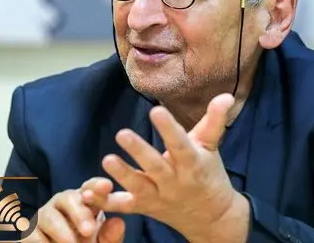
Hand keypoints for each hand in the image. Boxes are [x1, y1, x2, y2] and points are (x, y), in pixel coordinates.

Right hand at [28, 177, 124, 242]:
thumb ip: (110, 236)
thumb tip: (119, 222)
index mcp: (84, 203)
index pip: (90, 188)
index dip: (97, 185)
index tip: (107, 186)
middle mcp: (63, 205)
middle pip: (68, 197)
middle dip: (79, 212)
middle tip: (89, 230)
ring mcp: (44, 216)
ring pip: (49, 216)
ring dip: (62, 231)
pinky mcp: (29, 232)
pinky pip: (33, 234)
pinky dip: (44, 242)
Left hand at [83, 93, 247, 241]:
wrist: (211, 217)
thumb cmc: (208, 173)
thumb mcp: (211, 146)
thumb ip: (214, 120)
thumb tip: (226, 95)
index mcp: (192, 163)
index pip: (180, 144)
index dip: (169, 129)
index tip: (157, 111)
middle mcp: (174, 181)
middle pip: (156, 166)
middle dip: (139, 151)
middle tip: (122, 134)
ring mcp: (158, 196)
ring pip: (138, 187)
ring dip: (122, 175)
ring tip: (108, 160)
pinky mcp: (144, 207)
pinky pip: (123, 206)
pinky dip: (104, 202)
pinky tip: (86, 193)